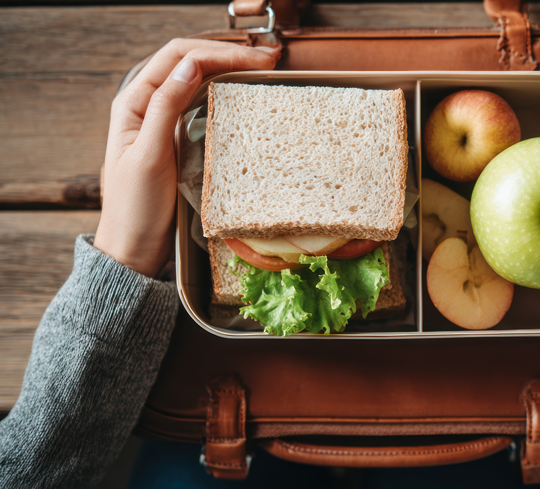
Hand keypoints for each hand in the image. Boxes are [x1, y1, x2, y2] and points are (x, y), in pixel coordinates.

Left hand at [94, 39, 279, 277]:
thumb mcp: (150, 156)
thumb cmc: (135, 208)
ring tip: (261, 72)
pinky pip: (201, 104)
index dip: (218, 53)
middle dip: (229, 56)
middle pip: (190, 63)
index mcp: (134, 102)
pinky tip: (242, 96)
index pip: (179, 58)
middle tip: (269, 63)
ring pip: (198, 80)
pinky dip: (224, 93)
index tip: (256, 61)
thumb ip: (166, 107)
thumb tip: (191, 64)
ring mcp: (164, 121)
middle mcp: (148, 104)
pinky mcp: (178, 138)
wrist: (133, 248)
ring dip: (229, 70)